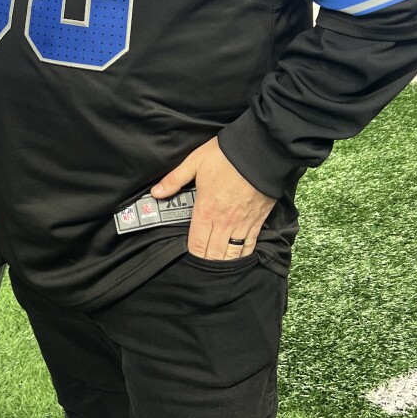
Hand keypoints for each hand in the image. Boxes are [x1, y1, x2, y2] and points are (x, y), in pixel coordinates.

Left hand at [151, 137, 275, 260]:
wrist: (260, 150)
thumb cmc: (227, 155)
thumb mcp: (195, 161)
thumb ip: (175, 179)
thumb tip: (156, 192)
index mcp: (206, 209)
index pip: (196, 243)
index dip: (192, 255)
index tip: (188, 258)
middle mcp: (224, 221)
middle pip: (213, 254)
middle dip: (206, 262)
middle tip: (202, 267)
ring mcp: (242, 223)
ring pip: (231, 254)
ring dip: (224, 262)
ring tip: (218, 267)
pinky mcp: (258, 221)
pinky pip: (250, 245)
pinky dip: (243, 254)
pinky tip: (239, 258)